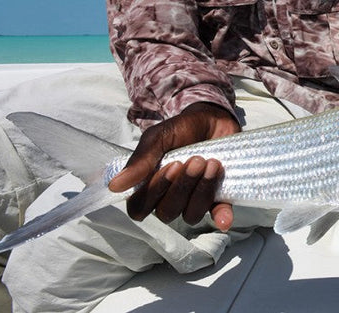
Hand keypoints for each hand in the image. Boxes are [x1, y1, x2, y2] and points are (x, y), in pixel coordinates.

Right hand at [108, 102, 240, 230]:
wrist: (213, 119)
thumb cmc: (180, 130)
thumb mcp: (158, 137)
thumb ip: (141, 160)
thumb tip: (114, 186)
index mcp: (149, 186)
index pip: (140, 207)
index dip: (153, 192)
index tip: (171, 165)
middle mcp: (169, 198)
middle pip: (167, 211)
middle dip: (182, 186)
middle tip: (196, 160)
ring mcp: (194, 200)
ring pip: (191, 214)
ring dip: (201, 191)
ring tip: (213, 164)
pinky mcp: (218, 198)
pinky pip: (218, 215)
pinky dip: (221, 217)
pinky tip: (224, 218)